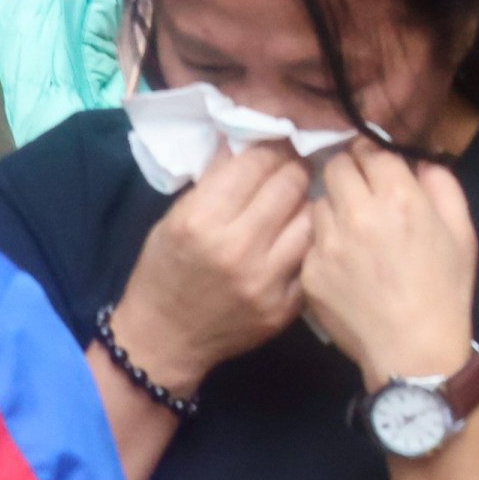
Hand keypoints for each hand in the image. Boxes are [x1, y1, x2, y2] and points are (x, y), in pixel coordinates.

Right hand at [110, 139, 312, 392]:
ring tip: (297, 203)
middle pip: (292, 184)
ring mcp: (266, 279)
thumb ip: (213, 181)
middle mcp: (237, 247)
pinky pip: (313, 257)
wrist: (165, 339)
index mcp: (201, 220)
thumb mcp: (174, 220)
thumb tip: (246, 140)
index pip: (257, 163)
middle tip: (293, 171)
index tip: (276, 148)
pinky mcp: (287, 305)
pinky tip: (299, 237)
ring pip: (313, 216)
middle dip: (294, 170)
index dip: (271, 149)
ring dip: (307, 204)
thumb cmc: (165, 272)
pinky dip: (309, 242)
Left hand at [298, 143, 476, 387]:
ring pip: (318, 203)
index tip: (377, 165)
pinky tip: (343, 264)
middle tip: (361, 191)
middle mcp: (357, 212)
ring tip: (350, 229)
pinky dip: (325, 244)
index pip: (369, 149)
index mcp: (400, 198)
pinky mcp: (308, 270)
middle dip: (348, 172)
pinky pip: (310, 242)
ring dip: (333, 207)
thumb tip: (418, 162)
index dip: (374, 154)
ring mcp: (326, 242)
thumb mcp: (462, 232)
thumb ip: (442, 185)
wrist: (413, 349)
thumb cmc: (446, 289)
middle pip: (335, 167)